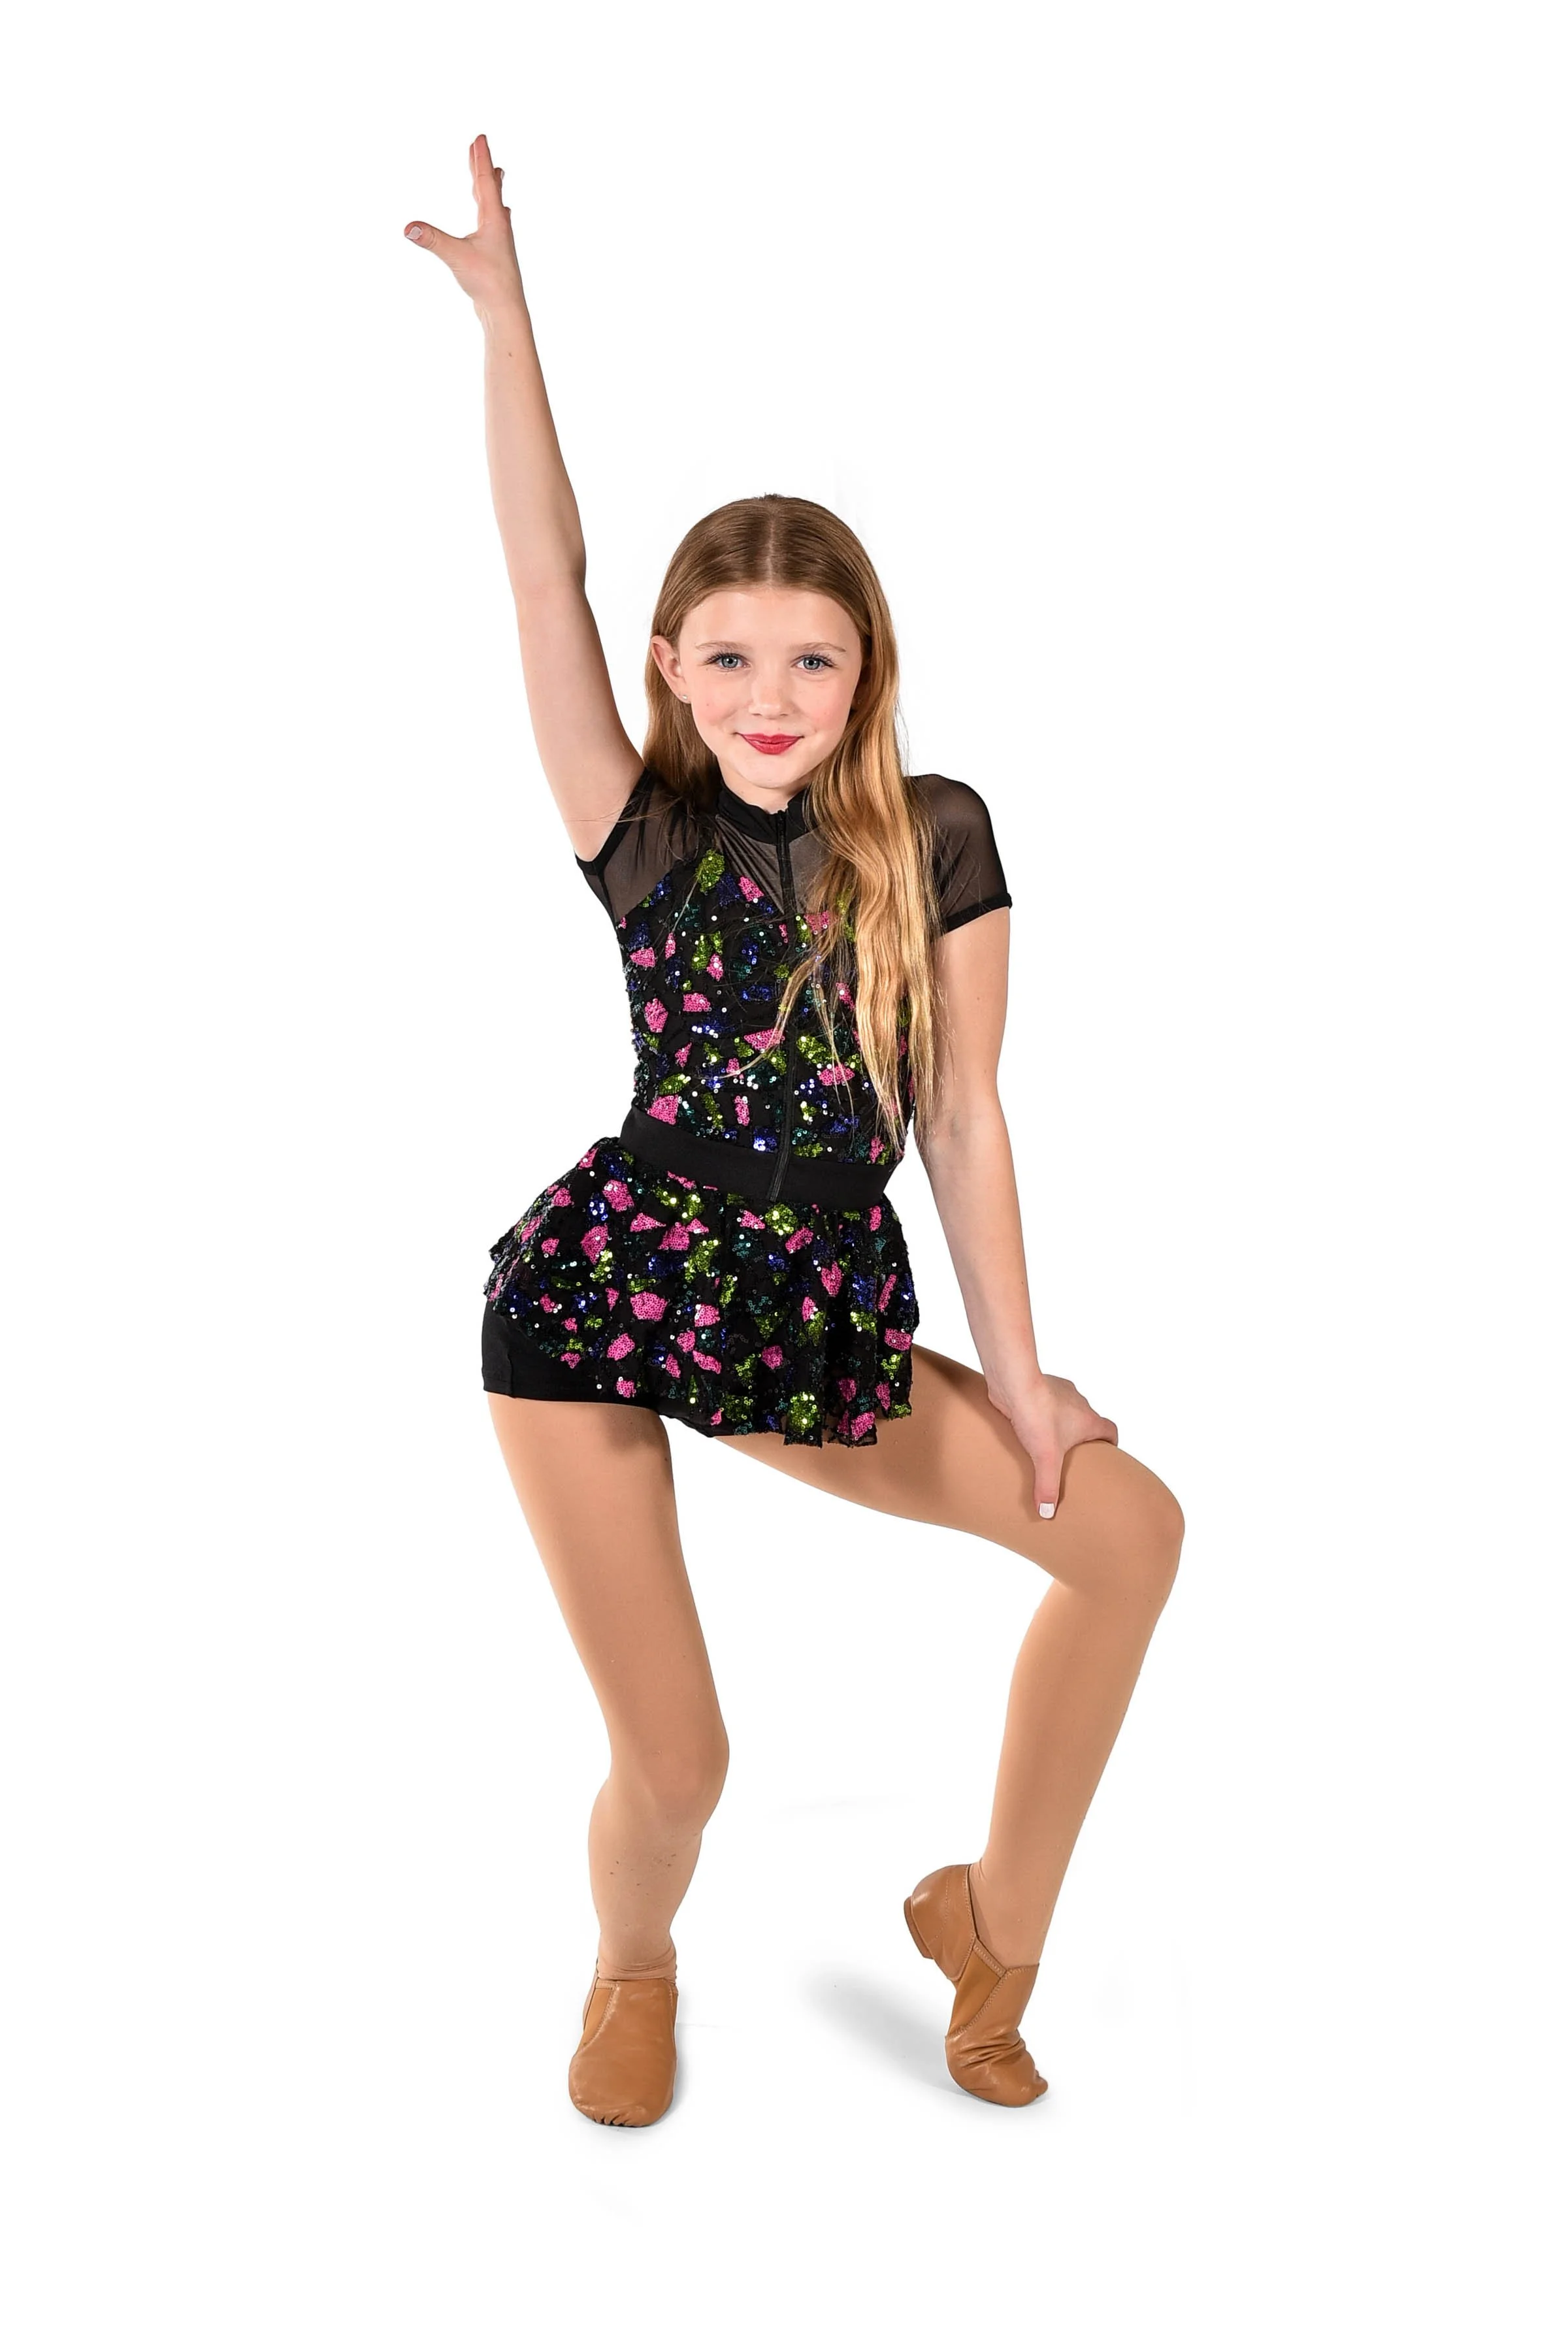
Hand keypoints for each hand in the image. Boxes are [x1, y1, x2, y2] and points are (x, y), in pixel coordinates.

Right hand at [404, 132, 526, 319]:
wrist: (505, 311)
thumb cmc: (488, 282)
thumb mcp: (456, 257)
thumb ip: (432, 239)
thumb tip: (408, 227)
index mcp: (494, 219)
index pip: (485, 181)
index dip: (481, 158)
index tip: (480, 137)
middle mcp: (499, 226)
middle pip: (491, 189)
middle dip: (483, 168)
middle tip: (480, 148)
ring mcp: (499, 241)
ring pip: (494, 206)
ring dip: (491, 188)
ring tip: (495, 175)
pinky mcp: (495, 255)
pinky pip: (492, 224)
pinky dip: (490, 211)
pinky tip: (492, 220)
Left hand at [989, 1372, 1118, 1519]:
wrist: (1014, 1383)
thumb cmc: (1037, 1415)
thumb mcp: (1045, 1457)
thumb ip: (1048, 1486)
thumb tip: (1047, 1513)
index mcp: (1088, 1419)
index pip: (1111, 1430)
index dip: (1110, 1443)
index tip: (1106, 1455)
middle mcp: (1079, 1403)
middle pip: (1088, 1422)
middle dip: (1083, 1438)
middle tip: (1072, 1456)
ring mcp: (1059, 1392)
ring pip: (1067, 1410)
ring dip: (1061, 1424)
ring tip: (1047, 1443)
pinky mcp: (1039, 1389)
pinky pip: (1046, 1403)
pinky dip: (1042, 1413)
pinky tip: (1027, 1426)